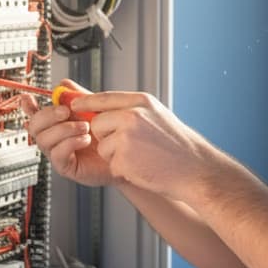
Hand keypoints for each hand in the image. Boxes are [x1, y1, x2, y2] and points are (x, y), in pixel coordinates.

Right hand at [20, 80, 116, 187]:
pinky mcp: (65, 167)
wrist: (123, 151)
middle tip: (66, 111)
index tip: (27, 98)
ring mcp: (57, 152)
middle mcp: (54, 138)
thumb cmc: (109, 132)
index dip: (28, 106)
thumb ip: (78, 96)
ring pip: (44, 139)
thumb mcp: (94, 108)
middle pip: (34, 126)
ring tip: (85, 127)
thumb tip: (64, 84)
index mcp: (57, 122)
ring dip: (64, 129)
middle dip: (47, 115)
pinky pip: (57, 154)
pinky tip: (85, 139)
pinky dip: (71, 143)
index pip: (35, 113)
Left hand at [76, 89, 225, 202]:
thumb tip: (102, 108)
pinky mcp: (123, 158)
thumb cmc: (177, 146)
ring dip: (115, 154)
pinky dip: (123, 168)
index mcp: (141, 102)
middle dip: (105, 136)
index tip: (73, 105)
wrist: (194, 169)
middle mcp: (132, 115)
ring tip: (140, 156)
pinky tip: (141, 166)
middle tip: (128, 144)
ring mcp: (126, 136)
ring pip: (102, 145)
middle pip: (97, 123)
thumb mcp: (156, 116)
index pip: (104, 97)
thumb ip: (130, 110)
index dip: (85, 101)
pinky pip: (111, 162)